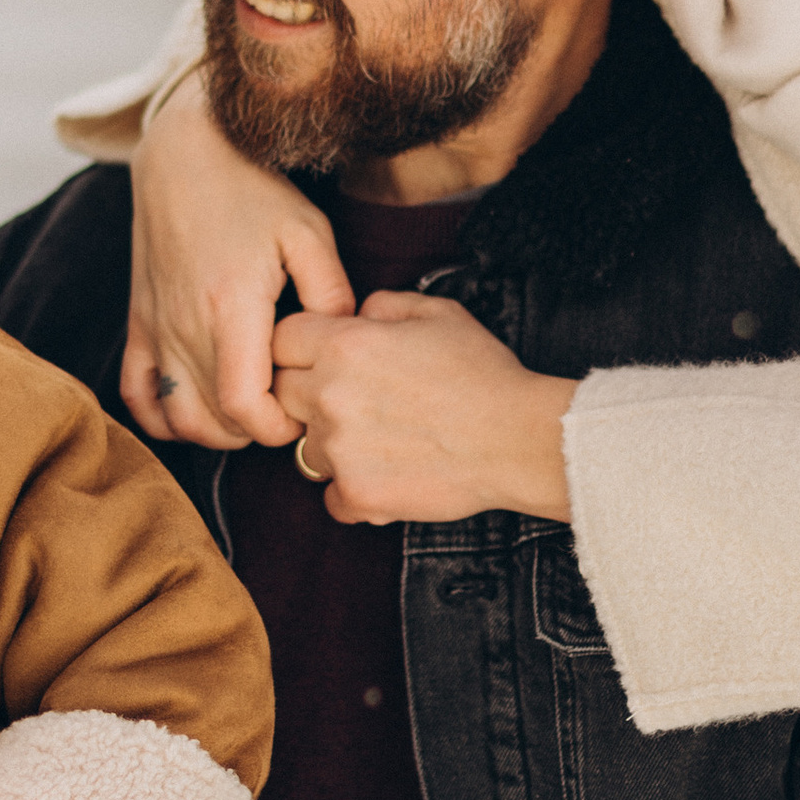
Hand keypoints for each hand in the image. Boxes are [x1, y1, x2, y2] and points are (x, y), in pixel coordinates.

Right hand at [124, 75, 352, 451]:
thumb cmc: (253, 188)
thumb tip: (341, 343)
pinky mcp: (139, 320)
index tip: (301, 414)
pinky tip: (193, 409)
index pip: (243, 406)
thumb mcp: (309, 232)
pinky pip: (135, 391)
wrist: (186, 151)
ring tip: (247, 413)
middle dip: (254, 433)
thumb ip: (331, 294)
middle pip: (212, 421)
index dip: (276, 428)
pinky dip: (160, 415)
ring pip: (175, 416)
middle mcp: (184, 325)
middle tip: (285, 411)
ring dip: (212, 432)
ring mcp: (155, 325)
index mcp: (230, 308)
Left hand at [274, 295, 574, 523]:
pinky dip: (354, 491)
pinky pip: (330, 496)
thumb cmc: (484, 374)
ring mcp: (339, 450)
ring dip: (333, 445)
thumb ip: (385, 304)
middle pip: (282, 394)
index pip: (280, 340)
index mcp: (346, 344)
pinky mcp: (357, 495)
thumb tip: (358, 313)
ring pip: (305, 448)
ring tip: (383, 440)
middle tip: (357, 402)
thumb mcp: (439, 313)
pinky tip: (389, 475)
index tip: (320, 359)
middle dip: (310, 395)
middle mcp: (330, 395)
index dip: (299, 347)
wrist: (518, 439)